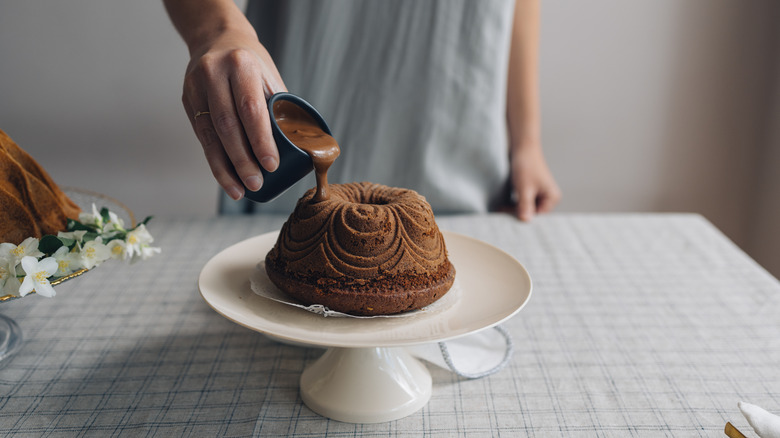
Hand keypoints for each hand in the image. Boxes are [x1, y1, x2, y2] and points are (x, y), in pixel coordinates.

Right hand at [182, 30, 285, 199]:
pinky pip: (201, 136)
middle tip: (257, 184)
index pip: (250, 108)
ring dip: (225, 168)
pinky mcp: (187, 99)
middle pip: (228, 125)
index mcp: (241, 65)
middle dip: (242, 160)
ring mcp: (196, 86)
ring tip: (240, 191)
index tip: (271, 165)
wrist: (216, 38)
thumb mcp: (268, 76)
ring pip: (210, 135)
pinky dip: (214, 161)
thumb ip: (277, 108)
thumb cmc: (251, 63)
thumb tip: (297, 148)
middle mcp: (214, 73)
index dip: (261, 140)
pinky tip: (226, 178)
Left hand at [508, 142, 561, 221]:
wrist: (522, 147)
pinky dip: (513, 204)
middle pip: (532, 212)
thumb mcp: (525, 188)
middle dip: (518, 214)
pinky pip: (522, 202)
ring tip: (501, 210)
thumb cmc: (527, 165)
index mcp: (552, 197)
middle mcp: (548, 197)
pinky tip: (503, 206)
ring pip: (526, 208)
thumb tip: (525, 220)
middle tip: (502, 215)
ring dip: (514, 209)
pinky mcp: (530, 191)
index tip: (510, 222)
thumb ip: (525, 206)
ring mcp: (539, 194)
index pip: (538, 215)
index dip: (524, 218)